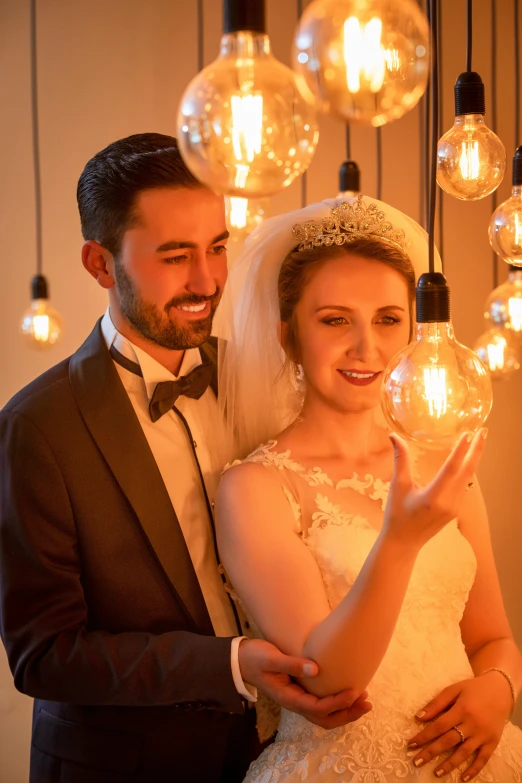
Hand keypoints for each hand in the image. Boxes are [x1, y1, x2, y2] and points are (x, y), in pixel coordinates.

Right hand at [238, 638, 371, 728]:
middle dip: (348, 713)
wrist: (242, 661)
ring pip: (325, 715)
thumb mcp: (270, 658)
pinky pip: (322, 705)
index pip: (318, 708)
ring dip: (345, 711)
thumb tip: (316, 669)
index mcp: (289, 698)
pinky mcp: (301, 692)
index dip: (338, 702)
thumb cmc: (255, 658)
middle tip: (367, 702)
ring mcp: (298, 699)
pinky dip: (337, 704)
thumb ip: (292, 664)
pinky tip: (348, 692)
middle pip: (325, 719)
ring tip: (363, 699)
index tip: (355, 691)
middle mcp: (295, 703)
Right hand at [383, 430, 486, 551]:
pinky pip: (464, 485)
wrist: (404, 542)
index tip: (468, 433)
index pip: (451, 468)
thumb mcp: (397, 485)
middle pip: (467, 471)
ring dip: (474, 459)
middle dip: (476, 450)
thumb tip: (394, 436)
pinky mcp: (456, 509)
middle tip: (483, 432)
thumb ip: (400, 460)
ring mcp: (455, 507)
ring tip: (478, 440)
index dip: (460, 450)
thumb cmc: (397, 514)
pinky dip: (467, 470)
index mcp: (433, 497)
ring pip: (468, 478)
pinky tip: (468, 460)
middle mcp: (449, 502)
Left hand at [408, 673, 511, 779]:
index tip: (411, 744)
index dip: (424, 736)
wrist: (500, 691)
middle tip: (417, 761)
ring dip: (449, 764)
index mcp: (461, 709)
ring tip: (436, 773)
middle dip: (431, 752)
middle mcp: (472, 724)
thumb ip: (437, 703)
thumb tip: (418, 717)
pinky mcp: (493, 742)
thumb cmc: (473, 689)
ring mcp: (483, 735)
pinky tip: (463, 778)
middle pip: (449, 741)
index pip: (439, 726)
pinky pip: (483, 759)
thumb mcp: (454, 690)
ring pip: (464, 753)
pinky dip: (474, 770)